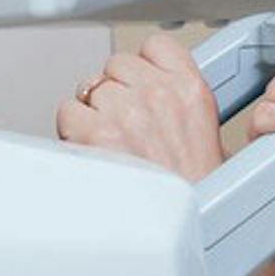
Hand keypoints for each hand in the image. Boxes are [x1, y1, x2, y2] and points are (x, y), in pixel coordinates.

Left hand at [56, 33, 226, 181]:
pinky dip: (73, 131)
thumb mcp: (206, 131)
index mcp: (190, 90)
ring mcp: (125, 112)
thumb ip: (178, 97)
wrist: (186, 229)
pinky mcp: (94, 133)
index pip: (156, 46)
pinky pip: (68, 112)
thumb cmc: (196, 192)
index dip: (143, 66)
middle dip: (117, 91)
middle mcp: (158, 95)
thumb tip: (149, 83)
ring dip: (94, 113)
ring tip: (111, 144)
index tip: (142, 84)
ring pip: (90, 87)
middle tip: (127, 127)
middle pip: (117, 65)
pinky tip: (93, 151)